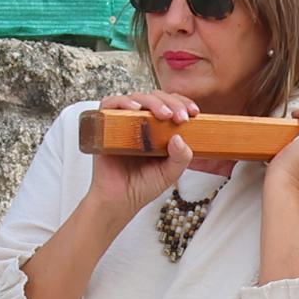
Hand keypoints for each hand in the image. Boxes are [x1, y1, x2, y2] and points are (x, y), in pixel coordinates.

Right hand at [82, 87, 200, 218]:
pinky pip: (110, 105)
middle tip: (180, 117)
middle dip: (171, 103)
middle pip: (155, 97)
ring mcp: (123, 122)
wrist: (119, 201)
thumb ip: (181, 157)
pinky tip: (135, 109)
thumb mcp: (170, 172)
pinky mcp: (104, 125)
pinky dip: (122, 102)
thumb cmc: (143, 186)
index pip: (170, 105)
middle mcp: (140, 122)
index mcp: (158, 129)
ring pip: (136, 98)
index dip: (182, 103)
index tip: (193, 112)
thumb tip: (179, 137)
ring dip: (153, 102)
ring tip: (164, 114)